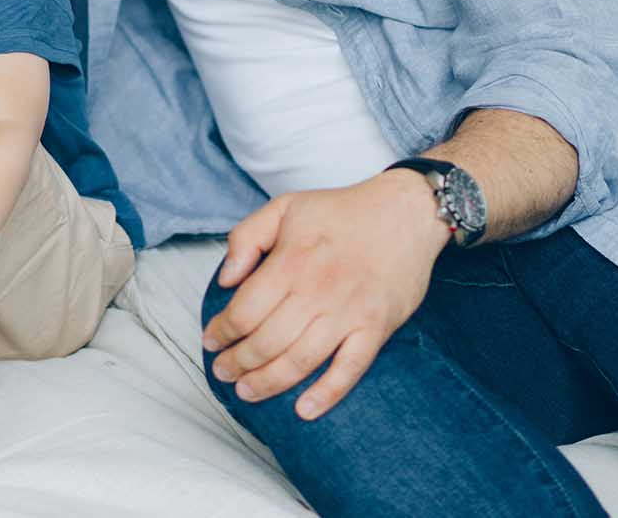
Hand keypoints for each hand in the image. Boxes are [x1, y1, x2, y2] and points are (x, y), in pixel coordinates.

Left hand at [202, 171, 450, 419]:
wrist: (405, 212)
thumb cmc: (342, 211)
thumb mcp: (285, 207)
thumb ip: (246, 237)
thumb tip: (226, 278)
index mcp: (291, 261)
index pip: (244, 310)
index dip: (222, 331)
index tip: (212, 341)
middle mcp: (317, 291)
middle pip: (266, 341)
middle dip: (238, 363)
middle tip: (225, 372)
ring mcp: (348, 313)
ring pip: (300, 361)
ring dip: (269, 382)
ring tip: (248, 391)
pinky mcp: (376, 328)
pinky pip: (350, 369)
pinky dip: (327, 393)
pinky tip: (306, 410)